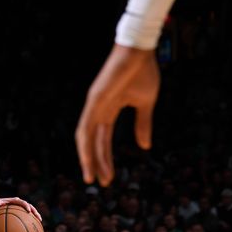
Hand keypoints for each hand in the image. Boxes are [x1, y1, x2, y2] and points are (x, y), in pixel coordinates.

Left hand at [0, 196, 41, 221]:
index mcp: (14, 201)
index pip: (22, 202)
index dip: (26, 206)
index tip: (28, 211)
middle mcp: (19, 203)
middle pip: (30, 206)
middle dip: (34, 212)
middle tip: (38, 217)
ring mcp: (20, 208)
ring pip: (30, 211)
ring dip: (35, 215)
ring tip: (40, 221)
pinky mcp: (20, 212)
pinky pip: (26, 216)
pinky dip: (30, 220)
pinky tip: (32, 227)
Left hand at [75, 44, 159, 185]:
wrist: (141, 50)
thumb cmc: (143, 72)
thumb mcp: (145, 103)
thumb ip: (143, 125)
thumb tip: (144, 147)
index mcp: (109, 111)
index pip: (103, 140)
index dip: (104, 158)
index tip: (109, 177)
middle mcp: (98, 111)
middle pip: (93, 143)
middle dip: (96, 163)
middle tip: (100, 182)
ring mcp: (94, 105)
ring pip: (86, 138)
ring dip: (88, 158)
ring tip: (92, 176)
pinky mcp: (94, 99)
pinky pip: (86, 125)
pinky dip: (85, 142)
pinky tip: (87, 157)